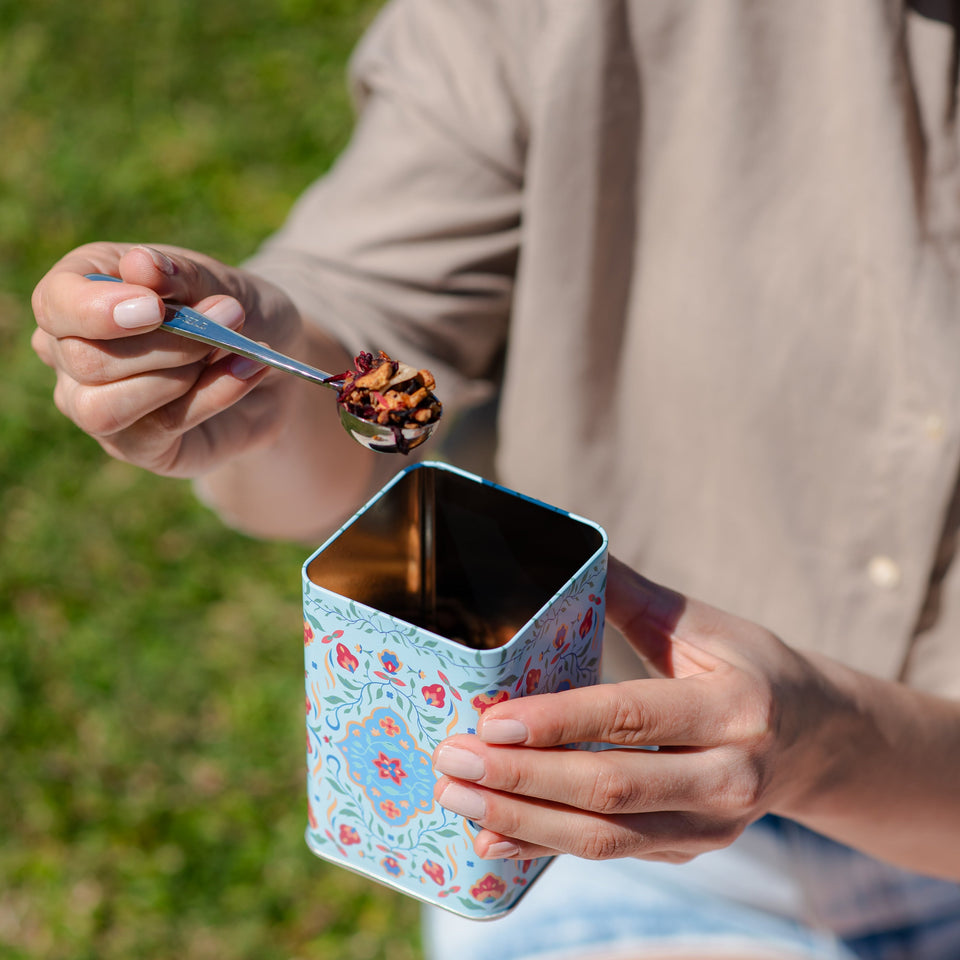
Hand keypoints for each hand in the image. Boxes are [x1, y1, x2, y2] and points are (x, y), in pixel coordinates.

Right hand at [31, 242, 302, 476]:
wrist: (275, 364)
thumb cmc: (228, 310)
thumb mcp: (216, 280)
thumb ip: (178, 274)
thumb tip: (140, 264)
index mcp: (77, 294)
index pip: (54, 304)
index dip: (96, 309)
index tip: (156, 308)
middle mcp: (70, 353)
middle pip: (85, 360)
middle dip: (165, 342)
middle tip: (229, 313)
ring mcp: (94, 406)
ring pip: (104, 407)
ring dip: (178, 375)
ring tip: (237, 346)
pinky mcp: (136, 445)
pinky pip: (160, 427)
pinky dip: (212, 396)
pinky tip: (248, 369)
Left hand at [431, 555, 838, 863]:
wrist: (821, 743)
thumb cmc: (753, 668)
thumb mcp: (708, 625)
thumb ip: (636, 596)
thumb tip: (573, 551)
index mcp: (734, 707)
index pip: (631, 717)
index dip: (558, 722)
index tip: (491, 720)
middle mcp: (729, 777)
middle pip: (610, 788)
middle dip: (521, 779)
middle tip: (451, 760)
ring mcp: (711, 826)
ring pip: (604, 837)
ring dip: (521, 821)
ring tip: (454, 798)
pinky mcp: (689, 850)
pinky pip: (610, 854)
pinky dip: (546, 847)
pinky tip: (491, 836)